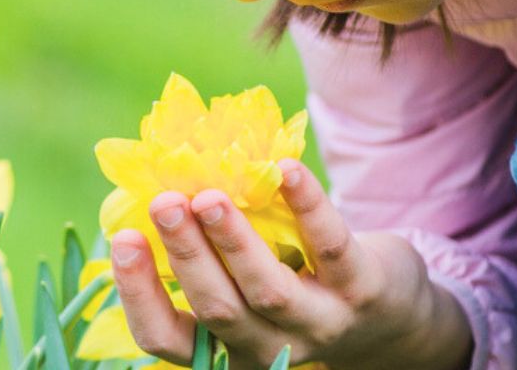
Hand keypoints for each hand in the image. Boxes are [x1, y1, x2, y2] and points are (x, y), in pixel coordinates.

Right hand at [108, 159, 473, 369]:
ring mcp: (320, 322)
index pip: (169, 338)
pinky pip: (331, 245)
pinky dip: (307, 206)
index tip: (121, 239)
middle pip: (218, 310)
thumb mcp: (249, 290)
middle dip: (185, 254)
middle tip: (162, 202)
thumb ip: (211, 256)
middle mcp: (270, 346)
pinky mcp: (363, 288)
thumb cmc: (299, 290)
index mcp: (228, 347)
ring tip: (208, 196)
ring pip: (269, 290)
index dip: (140, 295)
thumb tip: (154, 184)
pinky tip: (285, 169)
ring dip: (234, 241)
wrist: (395, 321)